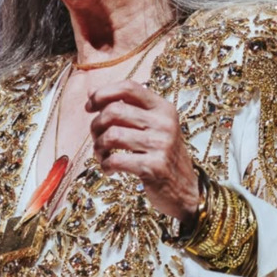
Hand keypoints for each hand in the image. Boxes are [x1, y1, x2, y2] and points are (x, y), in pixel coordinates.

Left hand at [87, 81, 200, 224]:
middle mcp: (164, 123)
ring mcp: (161, 145)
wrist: (186, 189)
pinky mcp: (154, 167)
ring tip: (102, 155)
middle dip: (96, 125)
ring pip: (111, 135)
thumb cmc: (163, 156)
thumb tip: (92, 94)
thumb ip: (129, 109)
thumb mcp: (155, 127)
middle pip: (114, 111)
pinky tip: (110, 169)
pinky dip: (105, 165)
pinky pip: (115, 160)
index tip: (90, 106)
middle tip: (97, 137)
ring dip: (99, 147)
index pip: (129, 88)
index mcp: (164, 109)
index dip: (103, 93)